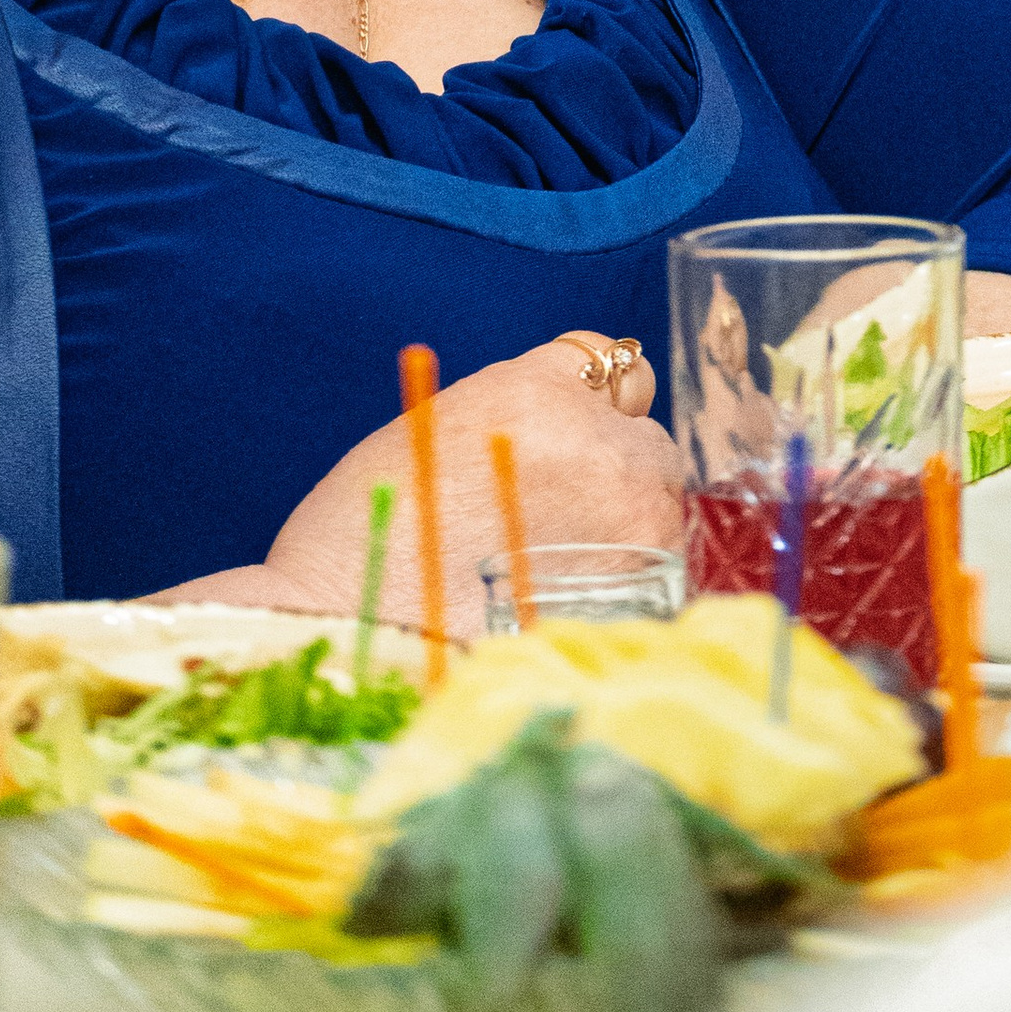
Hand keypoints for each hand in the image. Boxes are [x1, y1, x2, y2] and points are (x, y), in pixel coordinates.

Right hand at [253, 331, 679, 634]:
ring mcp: (630, 522)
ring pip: (661, 515)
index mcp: (538, 391)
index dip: (588, 412)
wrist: (349, 642)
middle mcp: (597, 444)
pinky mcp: (642, 596)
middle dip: (614, 479)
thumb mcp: (437, 428)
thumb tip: (567, 430)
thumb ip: (520, 416)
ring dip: (624, 540)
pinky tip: (561, 614)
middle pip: (647, 448)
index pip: (609, 369)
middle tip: (549, 531)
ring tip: (546, 583)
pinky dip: (623, 595)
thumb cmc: (365, 543)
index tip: (569, 445)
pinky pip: (657, 580)